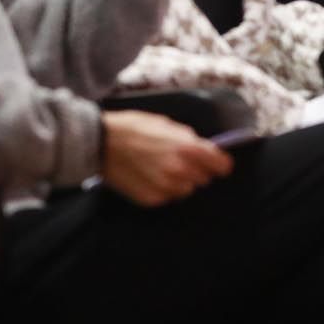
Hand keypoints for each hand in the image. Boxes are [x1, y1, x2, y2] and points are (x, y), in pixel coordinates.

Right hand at [101, 109, 231, 206]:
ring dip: (180, 182)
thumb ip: (189, 140)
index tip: (217, 164)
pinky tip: (148, 177)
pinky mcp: (152, 199)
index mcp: (189, 149)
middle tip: (179, 161)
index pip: (222, 166)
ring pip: (186, 190)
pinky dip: (162, 189)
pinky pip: (167, 197)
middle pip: (204, 179)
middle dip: (196, 171)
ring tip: (160, 169)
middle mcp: (181, 171)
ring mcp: (167, 187)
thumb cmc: (133, 128)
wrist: (101, 143)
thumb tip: (204, 150)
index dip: (219, 164)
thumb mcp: (167, 124)